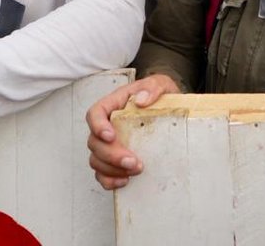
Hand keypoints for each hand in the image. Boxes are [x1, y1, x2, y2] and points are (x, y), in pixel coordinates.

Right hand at [85, 74, 178, 189]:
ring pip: (96, 160)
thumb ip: (152, 87)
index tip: (111, 136)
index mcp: (113, 105)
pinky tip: (125, 181)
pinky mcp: (115, 160)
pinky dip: (109, 180)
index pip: (95, 113)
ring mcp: (109, 144)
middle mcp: (107, 126)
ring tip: (135, 171)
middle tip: (133, 162)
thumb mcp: (159, 84)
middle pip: (94, 143)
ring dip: (112, 169)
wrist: (170, 109)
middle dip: (111, 155)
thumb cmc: (159, 96)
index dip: (97, 126)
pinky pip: (103, 174)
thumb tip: (141, 100)